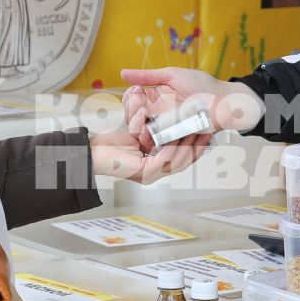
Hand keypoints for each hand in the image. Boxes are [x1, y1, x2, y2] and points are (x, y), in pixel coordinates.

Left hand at [90, 127, 208, 183]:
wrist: (93, 152)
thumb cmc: (113, 145)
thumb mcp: (141, 135)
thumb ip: (157, 134)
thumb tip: (175, 124)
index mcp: (156, 167)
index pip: (182, 160)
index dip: (196, 148)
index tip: (206, 133)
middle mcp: (155, 174)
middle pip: (184, 163)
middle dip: (197, 147)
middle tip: (206, 132)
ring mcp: (150, 176)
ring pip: (177, 163)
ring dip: (187, 146)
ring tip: (193, 132)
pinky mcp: (143, 173)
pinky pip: (164, 160)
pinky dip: (172, 147)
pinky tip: (176, 136)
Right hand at [120, 66, 265, 149]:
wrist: (224, 101)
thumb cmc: (202, 86)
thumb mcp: (172, 75)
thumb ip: (147, 76)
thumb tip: (122, 73)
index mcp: (154, 97)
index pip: (132, 100)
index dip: (129, 98)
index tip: (135, 92)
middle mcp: (156, 113)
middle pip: (132, 116)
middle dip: (131, 111)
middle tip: (138, 103)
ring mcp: (163, 127)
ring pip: (139, 130)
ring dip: (136, 123)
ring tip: (142, 114)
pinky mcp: (171, 137)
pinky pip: (154, 141)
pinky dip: (147, 136)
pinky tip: (146, 129)